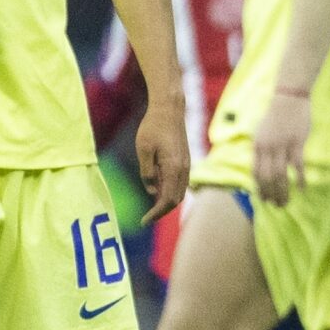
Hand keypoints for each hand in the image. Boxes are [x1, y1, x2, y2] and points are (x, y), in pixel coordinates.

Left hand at [132, 97, 189, 226]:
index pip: (167, 200)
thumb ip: (147, 173)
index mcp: (174, 169)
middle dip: (161, 211)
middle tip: (146, 217)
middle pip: (176, 200)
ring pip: (179, 192)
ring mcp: (186, 165)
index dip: (155, 213)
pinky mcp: (185, 160)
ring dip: (166, 201)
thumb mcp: (143, 150)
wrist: (170, 109)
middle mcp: (183, 170)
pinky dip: (170, 190)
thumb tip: (151, 191)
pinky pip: (180, 182)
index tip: (143, 221)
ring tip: (150, 204)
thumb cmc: (153, 127)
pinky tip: (157, 188)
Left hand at [252, 89, 313, 206]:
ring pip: (280, 175)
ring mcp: (282, 145)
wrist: (289, 97)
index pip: (256, 173)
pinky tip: (303, 189)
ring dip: (283, 191)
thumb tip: (262, 166)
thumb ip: (262, 149)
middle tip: (278, 205)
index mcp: (257, 146)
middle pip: (267, 178)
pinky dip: (300, 179)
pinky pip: (297, 165)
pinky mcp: (297, 142)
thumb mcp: (263, 132)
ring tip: (287, 202)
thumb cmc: (277, 114)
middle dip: (271, 194)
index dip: (260, 189)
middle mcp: (267, 148)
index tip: (264, 200)